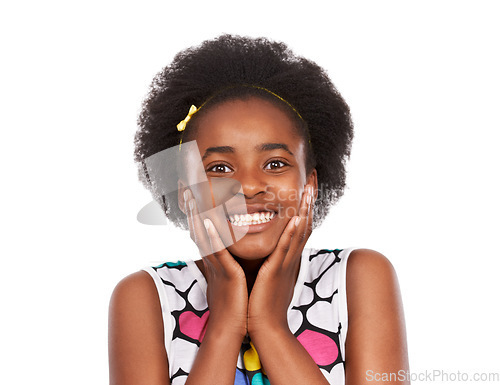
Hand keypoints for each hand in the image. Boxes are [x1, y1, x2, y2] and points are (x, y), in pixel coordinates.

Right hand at [184, 189, 247, 338]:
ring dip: (197, 217)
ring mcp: (217, 267)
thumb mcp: (226, 279)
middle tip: (186, 190)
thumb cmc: (232, 305)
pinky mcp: (226, 273)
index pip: (202, 233)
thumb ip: (224, 264)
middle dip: (192, 210)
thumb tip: (225, 255)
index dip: (196, 215)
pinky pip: (218, 252)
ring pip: (205, 237)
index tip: (192, 197)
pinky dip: (213, 236)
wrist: (231, 328)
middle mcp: (211, 261)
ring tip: (192, 198)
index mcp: (213, 261)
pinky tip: (207, 221)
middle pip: (198, 230)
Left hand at [247, 184, 314, 337]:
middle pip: (305, 222)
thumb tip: (264, 250)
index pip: (300, 225)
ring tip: (308, 188)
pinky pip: (285, 248)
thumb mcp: (267, 275)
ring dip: (304, 209)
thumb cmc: (263, 301)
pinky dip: (292, 232)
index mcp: (288, 256)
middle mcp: (291, 256)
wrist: (264, 325)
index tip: (306, 186)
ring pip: (299, 231)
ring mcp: (286, 262)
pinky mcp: (277, 270)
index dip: (304, 205)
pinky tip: (296, 217)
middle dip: (309, 199)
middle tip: (313, 178)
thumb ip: (268, 260)